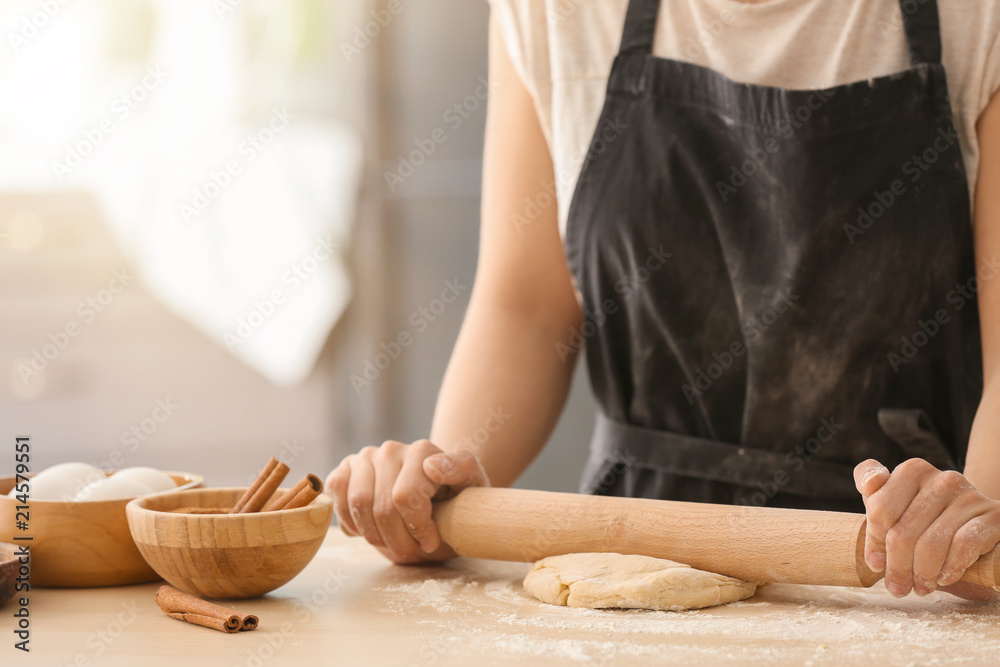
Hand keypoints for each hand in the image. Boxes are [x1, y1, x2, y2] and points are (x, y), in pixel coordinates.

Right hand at [325, 440, 489, 563]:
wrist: (434, 501)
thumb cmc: (455, 499)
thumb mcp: (472, 487)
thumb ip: (461, 470)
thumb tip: (432, 465)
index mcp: (423, 451)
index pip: (406, 498)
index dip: (416, 529)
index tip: (430, 541)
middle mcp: (392, 449)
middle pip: (382, 507)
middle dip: (396, 540)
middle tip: (410, 550)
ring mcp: (367, 457)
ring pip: (358, 503)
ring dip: (373, 535)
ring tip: (392, 541)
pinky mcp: (347, 468)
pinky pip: (336, 493)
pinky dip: (349, 520)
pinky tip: (367, 528)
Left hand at [854, 458, 999, 599]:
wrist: (977, 531)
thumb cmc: (926, 522)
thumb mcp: (896, 509)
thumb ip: (875, 496)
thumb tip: (868, 485)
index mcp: (912, 471)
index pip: (880, 510)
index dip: (874, 543)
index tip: (876, 564)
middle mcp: (942, 477)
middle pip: (903, 532)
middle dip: (897, 567)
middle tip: (898, 587)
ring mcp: (970, 495)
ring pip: (931, 544)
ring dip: (922, 573)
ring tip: (921, 587)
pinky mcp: (994, 515)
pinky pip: (964, 545)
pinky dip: (951, 567)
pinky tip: (944, 578)